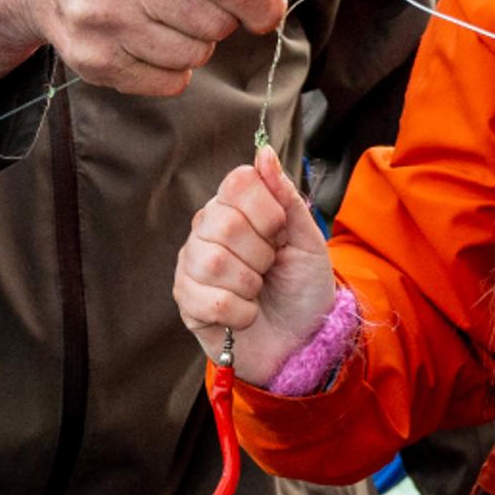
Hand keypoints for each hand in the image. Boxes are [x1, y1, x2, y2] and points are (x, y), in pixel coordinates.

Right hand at [0, 0, 285, 96]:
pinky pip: (169, 81)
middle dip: (224, 11)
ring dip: (197, 36)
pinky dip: (173, 63)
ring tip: (165, 3)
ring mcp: (98, 16)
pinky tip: (146, 28)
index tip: (267, 7)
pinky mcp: (91, 58)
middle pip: (215, 19)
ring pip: (196, 53)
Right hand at [173, 147, 334, 383]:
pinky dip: (241, 313)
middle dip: (261, 253)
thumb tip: (264, 152)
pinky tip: (246, 314)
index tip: (280, 235)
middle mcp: (206, 231)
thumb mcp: (307, 240)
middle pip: (225, 222)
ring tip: (256, 291)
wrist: (302, 342)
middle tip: (269, 268)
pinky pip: (210, 301)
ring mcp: (192, 266)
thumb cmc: (303, 288)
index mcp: (235, 208)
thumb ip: (285, 197)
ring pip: (214, 262)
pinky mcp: (187, 302)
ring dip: (250, 284)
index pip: (238, 182)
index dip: (267, 211)